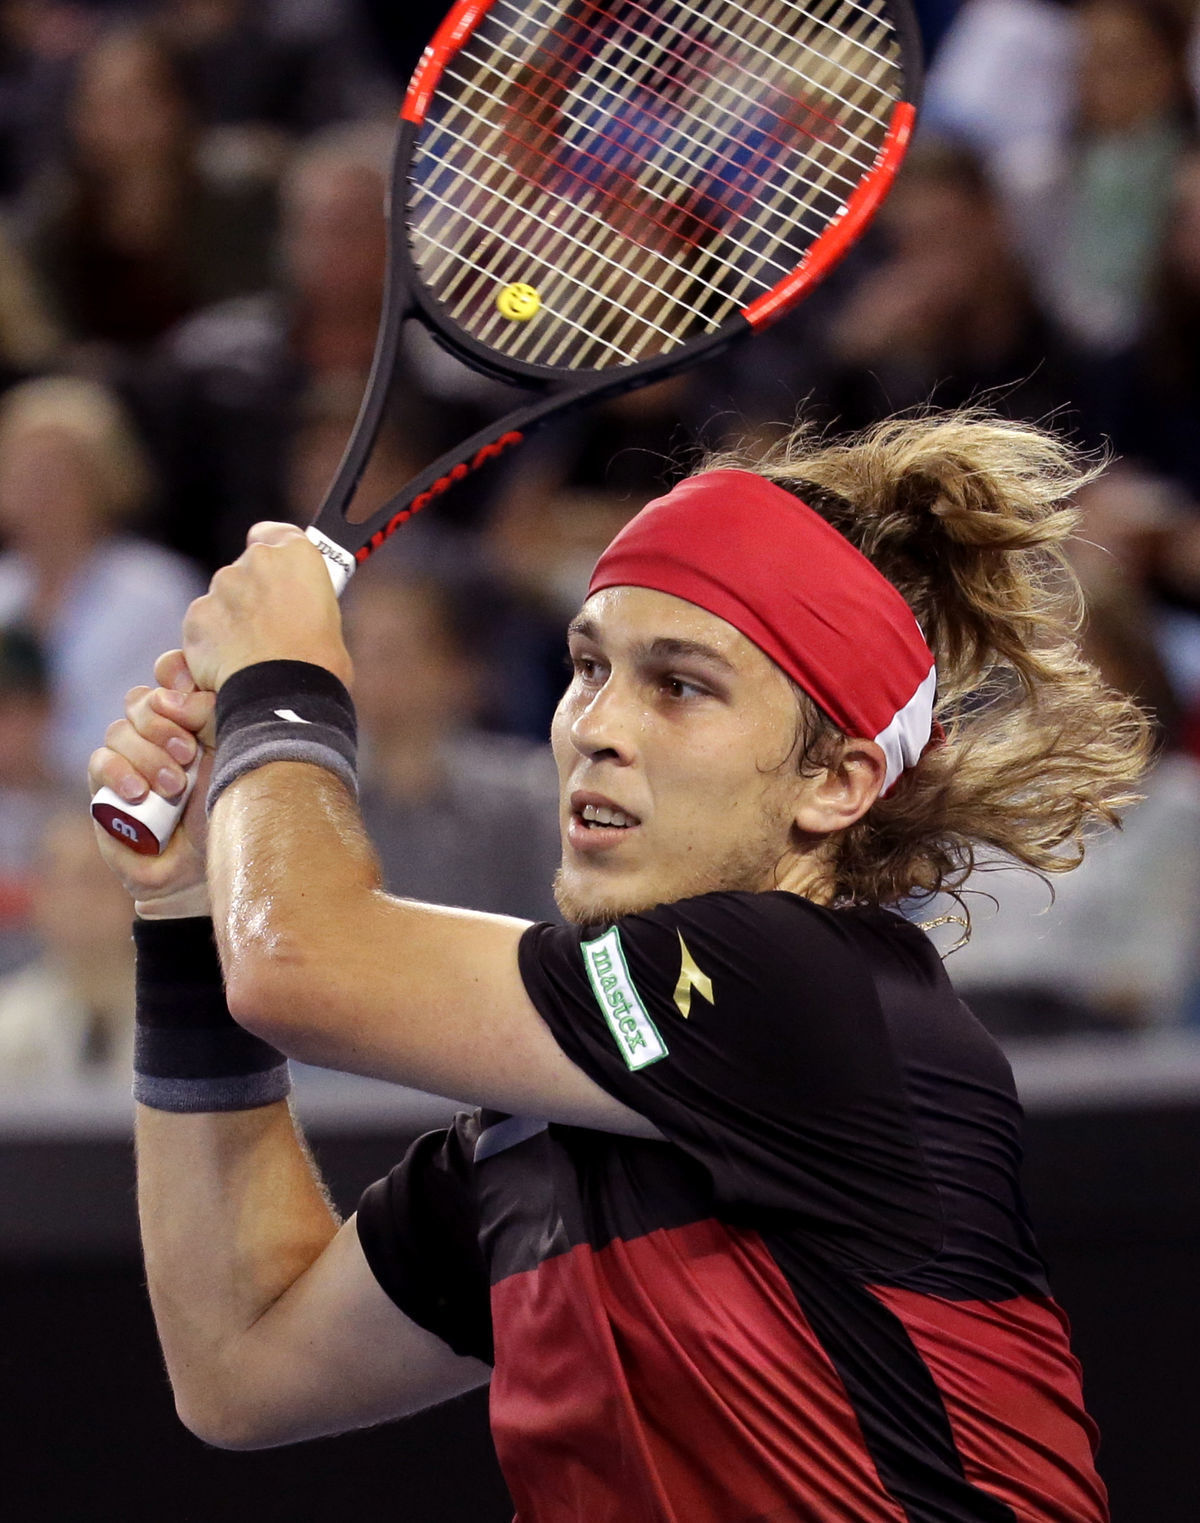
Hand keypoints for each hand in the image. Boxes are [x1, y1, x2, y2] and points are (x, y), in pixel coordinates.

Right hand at [89, 650, 213, 915]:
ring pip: (121, 729)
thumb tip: (177, 693)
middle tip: (189, 754)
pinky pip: (100, 760)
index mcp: (194, 717)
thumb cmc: (229, 811)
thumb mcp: (233, 756)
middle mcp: (159, 732)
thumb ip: (211, 714)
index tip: (190, 700)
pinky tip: (138, 793)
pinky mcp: (105, 784)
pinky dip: (119, 772)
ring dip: (148, 755)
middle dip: (165, 725)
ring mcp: (130, 756)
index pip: (171, 673)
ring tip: (173, 786)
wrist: (206, 868)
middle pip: (144, 700)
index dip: (175, 675)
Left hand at [182, 523, 351, 694]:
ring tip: (251, 655)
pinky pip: (203, 625)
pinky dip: (212, 642)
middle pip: (245, 570)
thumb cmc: (319, 665)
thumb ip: (303, 602)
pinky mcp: (197, 616)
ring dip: (231, 619)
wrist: (283, 696)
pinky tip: (231, 665)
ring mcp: (222, 587)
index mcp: (297, 555)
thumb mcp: (329, 621)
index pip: (273, 533)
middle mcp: (256, 561)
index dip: (271, 549)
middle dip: (251, 594)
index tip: (273, 569)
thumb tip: (295, 614)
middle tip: (269, 628)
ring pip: (222, 598)